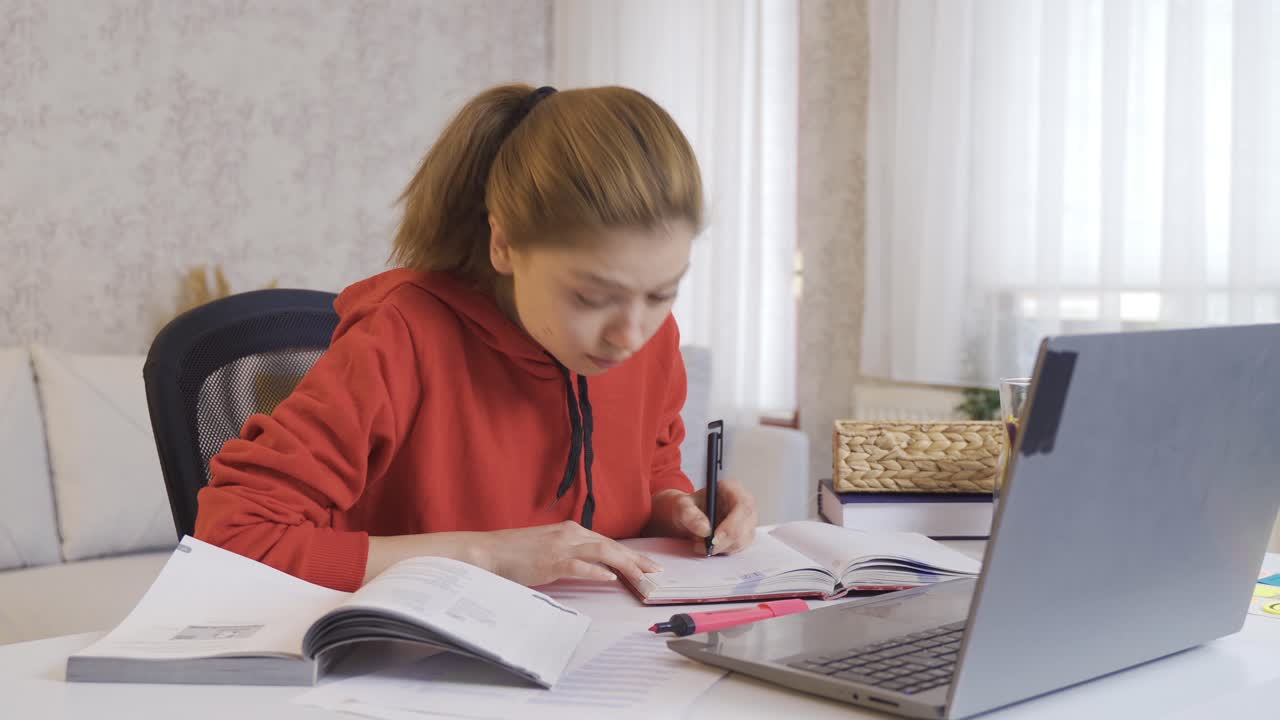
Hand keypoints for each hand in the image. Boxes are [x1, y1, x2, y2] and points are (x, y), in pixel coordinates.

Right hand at [472, 521, 661, 587]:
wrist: (489, 551)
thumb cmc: (516, 553)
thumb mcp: (549, 548)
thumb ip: (570, 552)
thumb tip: (592, 565)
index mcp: (571, 530)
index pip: (608, 542)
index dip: (630, 554)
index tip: (647, 565)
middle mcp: (570, 534)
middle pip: (612, 545)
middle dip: (637, 559)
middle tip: (656, 572)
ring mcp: (561, 546)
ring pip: (602, 552)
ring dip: (626, 565)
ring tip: (643, 577)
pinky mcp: (551, 561)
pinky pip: (579, 566)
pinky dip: (596, 572)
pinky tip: (610, 579)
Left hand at [652, 479, 757, 554]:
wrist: (687, 515)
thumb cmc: (687, 506)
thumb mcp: (681, 506)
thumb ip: (690, 515)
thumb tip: (705, 530)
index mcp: (732, 488)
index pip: (743, 505)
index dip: (731, 524)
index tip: (713, 539)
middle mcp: (745, 503)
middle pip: (745, 526)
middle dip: (724, 542)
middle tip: (705, 548)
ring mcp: (747, 520)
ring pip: (742, 540)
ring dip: (721, 548)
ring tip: (701, 544)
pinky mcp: (745, 534)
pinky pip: (739, 548)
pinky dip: (723, 551)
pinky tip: (710, 545)